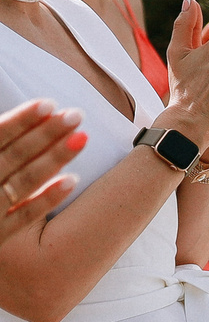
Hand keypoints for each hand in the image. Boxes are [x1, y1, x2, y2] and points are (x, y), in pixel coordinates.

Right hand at [0, 99, 83, 241]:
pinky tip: (74, 181)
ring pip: (21, 184)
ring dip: (53, 160)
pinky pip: (22, 218)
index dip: (20, 120)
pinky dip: (46, 199)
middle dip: (44, 135)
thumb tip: (17, 119)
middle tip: (77, 114)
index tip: (49, 103)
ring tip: (83, 138)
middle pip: (12, 157)